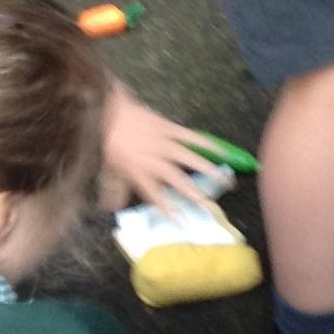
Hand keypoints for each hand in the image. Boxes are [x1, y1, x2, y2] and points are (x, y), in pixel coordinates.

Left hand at [99, 88, 214, 209]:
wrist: (107, 112)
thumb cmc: (107, 142)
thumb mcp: (108, 170)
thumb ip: (113, 191)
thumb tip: (112, 210)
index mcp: (138, 173)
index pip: (155, 196)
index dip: (169, 209)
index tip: (183, 221)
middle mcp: (154, 160)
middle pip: (177, 180)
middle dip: (194, 193)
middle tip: (209, 204)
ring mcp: (164, 144)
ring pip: (190, 158)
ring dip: (209, 170)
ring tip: (225, 180)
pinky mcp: (170, 128)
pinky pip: (193, 137)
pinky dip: (208, 145)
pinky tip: (223, 153)